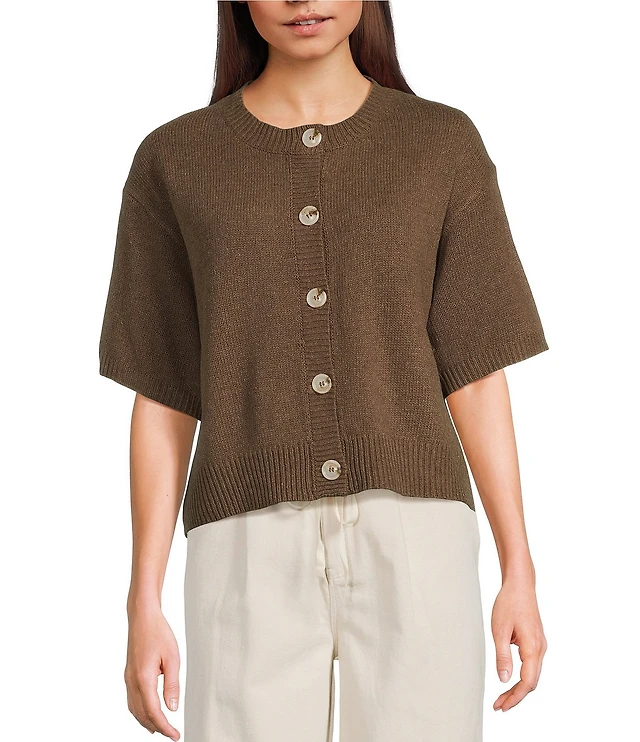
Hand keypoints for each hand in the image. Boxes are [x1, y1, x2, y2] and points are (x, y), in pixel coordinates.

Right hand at [124, 605, 180, 739]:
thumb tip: (173, 708)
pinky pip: (131, 700)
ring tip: (160, 728)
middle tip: (171, 734)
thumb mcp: (172, 658)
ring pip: (134, 709)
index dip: (165, 726)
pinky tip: (147, 711)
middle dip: (156, 727)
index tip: (175, 735)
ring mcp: (128, 678)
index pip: (153, 712)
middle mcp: (132, 681)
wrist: (142, 617)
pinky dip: (139, 711)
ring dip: (146, 721)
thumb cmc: (158, 632)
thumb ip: (172, 685)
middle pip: (142, 714)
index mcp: (143, 678)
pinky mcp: (128, 674)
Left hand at [491, 577, 546, 711]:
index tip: (501, 706)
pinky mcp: (536, 642)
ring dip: (518, 687)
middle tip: (498, 706)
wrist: (520, 585)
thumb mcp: (499, 630)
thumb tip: (504, 680)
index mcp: (533, 648)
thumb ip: (502, 656)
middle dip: (515, 696)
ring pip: (532, 675)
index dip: (515, 697)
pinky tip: (510, 679)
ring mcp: (540, 645)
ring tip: (502, 697)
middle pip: (531, 682)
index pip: (527, 682)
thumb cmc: (509, 603)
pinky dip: (522, 676)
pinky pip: (532, 665)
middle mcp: (540, 649)